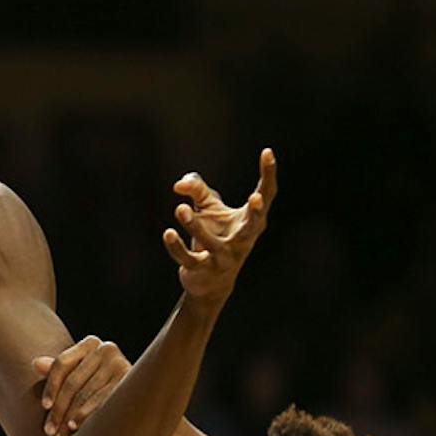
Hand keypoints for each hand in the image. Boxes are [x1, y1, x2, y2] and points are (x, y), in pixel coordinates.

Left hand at [31, 336, 130, 435]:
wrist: (141, 402)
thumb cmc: (101, 389)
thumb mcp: (80, 379)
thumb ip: (58, 372)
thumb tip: (35, 363)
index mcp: (90, 343)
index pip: (62, 363)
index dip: (50, 387)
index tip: (43, 407)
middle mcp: (106, 348)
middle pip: (73, 382)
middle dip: (58, 411)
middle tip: (49, 432)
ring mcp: (120, 363)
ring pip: (85, 394)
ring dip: (68, 419)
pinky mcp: (130, 380)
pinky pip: (102, 401)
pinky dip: (86, 416)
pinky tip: (75, 428)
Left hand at [164, 148, 276, 307]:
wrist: (210, 283)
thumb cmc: (215, 236)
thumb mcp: (208, 208)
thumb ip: (197, 189)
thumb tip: (180, 184)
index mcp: (251, 221)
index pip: (266, 195)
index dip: (268, 174)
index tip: (267, 152)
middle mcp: (243, 240)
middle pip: (254, 226)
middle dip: (258, 212)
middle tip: (255, 196)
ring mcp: (224, 258)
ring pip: (212, 243)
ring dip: (195, 226)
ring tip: (180, 207)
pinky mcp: (203, 270)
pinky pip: (188, 258)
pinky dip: (176, 247)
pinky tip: (167, 233)